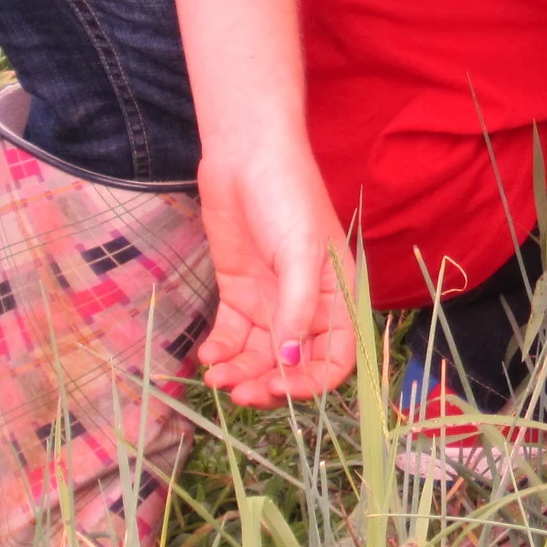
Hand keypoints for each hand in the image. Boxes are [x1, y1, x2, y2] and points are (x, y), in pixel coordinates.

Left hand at [195, 137, 356, 406]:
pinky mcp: (239, 292)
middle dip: (270, 384)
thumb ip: (297, 309)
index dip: (313, 381)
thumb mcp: (300, 252)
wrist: (245, 154)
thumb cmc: (286, 195)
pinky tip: (209, 357)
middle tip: (241, 393)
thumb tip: (291, 363)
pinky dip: (222, 351)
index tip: (283, 387)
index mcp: (338, 297)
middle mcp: (307, 306)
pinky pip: (233, 335)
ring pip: (260, 355)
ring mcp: (271, 301)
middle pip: (294, 364)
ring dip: (242, 373)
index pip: (336, 357)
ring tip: (218, 378)